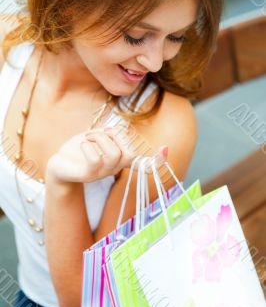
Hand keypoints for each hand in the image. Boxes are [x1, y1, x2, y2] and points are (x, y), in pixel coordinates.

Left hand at [46, 126, 167, 183]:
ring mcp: (102, 174)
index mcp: (119, 160)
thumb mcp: (98, 136)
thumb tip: (119, 132)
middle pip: (129, 154)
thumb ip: (110, 133)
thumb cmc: (80, 149)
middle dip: (116, 136)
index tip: (165, 148)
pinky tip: (82, 143)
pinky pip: (95, 160)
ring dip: (100, 138)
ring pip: (114, 155)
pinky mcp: (88, 175)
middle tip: (98, 132)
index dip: (156, 160)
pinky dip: (89, 146)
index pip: (143, 164)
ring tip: (88, 136)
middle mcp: (114, 169)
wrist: (59, 163)